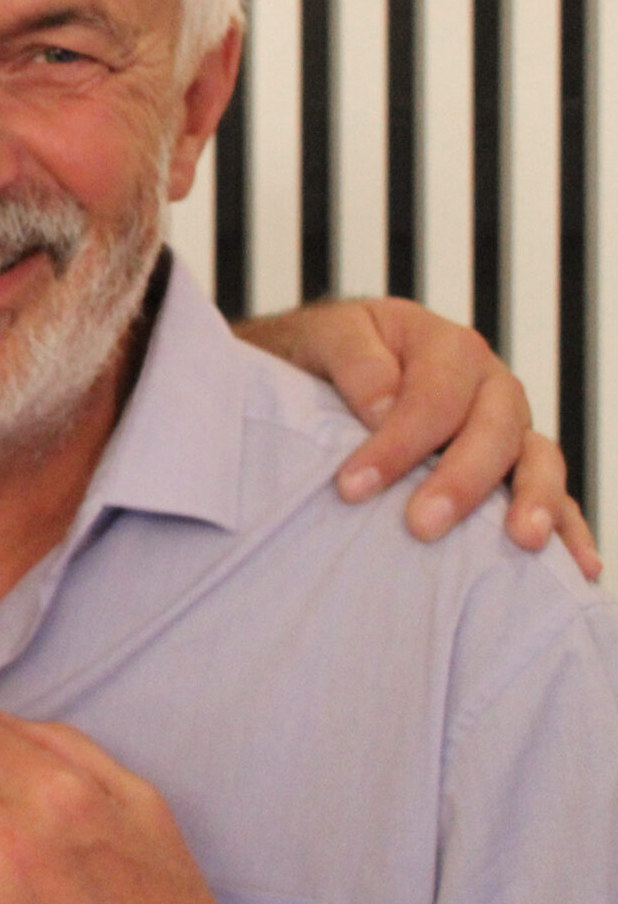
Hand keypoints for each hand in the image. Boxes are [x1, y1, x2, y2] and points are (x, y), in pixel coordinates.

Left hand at [235, 297, 599, 579]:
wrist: (324, 362)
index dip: (397, 443)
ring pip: (537, 459)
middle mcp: (489, 384)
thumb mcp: (324, 335)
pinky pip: (553, 494)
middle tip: (421, 526)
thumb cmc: (324, 353)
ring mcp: (509, 425)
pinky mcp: (514, 464)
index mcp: (445, 347)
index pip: (434, 398)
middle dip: (461, 481)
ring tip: (524, 542)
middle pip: (495, 429)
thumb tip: (383, 407)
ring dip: (535, 501)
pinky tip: (579, 568)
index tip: (353, 487)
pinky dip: (569, 528)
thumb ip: (354, 361)